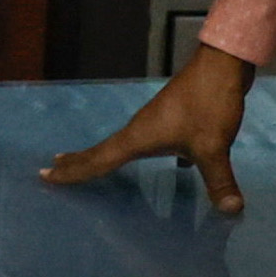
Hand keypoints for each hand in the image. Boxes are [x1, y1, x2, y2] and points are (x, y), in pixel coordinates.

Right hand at [43, 43, 253, 214]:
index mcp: (138, 138)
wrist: (222, 65)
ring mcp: (154, 122)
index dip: (73, 171)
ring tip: (87, 163)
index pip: (98, 160)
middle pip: (101, 150)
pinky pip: (144, 141)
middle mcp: (139, 129)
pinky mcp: (171, 118)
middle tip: (50, 169)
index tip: (45, 176)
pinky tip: (168, 162)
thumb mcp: (214, 146)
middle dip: (76, 162)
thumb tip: (230, 212)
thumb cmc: (208, 104)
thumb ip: (219, 180)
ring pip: (121, 144)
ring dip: (101, 155)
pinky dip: (139, 153)